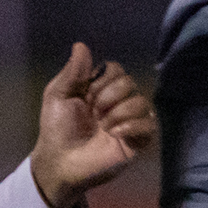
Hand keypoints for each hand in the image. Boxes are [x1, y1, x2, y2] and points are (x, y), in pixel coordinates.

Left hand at [27, 43, 157, 207]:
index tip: (87, 95)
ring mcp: (129, 121)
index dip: (103, 79)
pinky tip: (115, 134)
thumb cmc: (57, 129)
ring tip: (104, 127)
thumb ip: (72, 72)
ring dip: (120, 112)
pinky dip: (133, 126)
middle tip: (94, 113)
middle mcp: (117, 102)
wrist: (60, 161)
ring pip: (142, 102)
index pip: (116, 69)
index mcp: (99, 89)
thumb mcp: (58, 96)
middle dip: (110, 96)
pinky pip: (150, 125)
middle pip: (129, 82)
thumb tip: (81, 45)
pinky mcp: (137, 141)